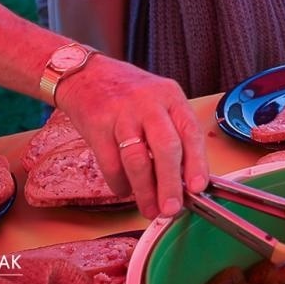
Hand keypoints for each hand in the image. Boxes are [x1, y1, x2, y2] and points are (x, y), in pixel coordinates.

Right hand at [56, 57, 209, 220]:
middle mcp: (149, 103)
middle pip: (166, 147)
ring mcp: (121, 113)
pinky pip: (110, 163)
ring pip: (137, 159)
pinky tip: (125, 190)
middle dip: (170, 183)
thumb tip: (187, 177)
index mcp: (170, 96)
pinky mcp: (97, 125)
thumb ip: (173, 131)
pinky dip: (120, 183)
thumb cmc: (128, 94)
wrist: (86, 74)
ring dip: (145, 190)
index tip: (198, 188)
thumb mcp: (158, 101)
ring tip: (150, 209)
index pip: (190, 131)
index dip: (196, 162)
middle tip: (171, 208)